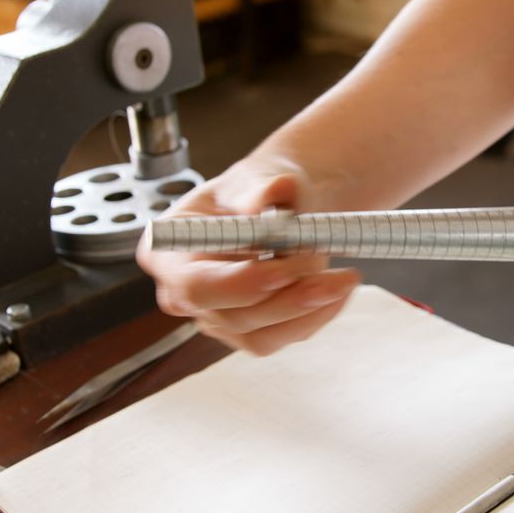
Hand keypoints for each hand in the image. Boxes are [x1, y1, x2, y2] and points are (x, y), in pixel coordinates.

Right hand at [137, 155, 360, 354]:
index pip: (194, 284)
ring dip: (309, 308)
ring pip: (261, 334)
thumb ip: (262, 187)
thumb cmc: (259, 190)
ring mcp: (216, 318)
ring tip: (345, 276)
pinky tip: (337, 289)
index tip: (282, 270)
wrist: (283, 206)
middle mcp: (184, 292)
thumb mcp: (258, 176)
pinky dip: (317, 315)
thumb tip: (276, 190)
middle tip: (326, 264)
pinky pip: (284, 337)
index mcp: (168, 250)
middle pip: (232, 315)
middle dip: (286, 296)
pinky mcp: (248, 334)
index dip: (239, 283)